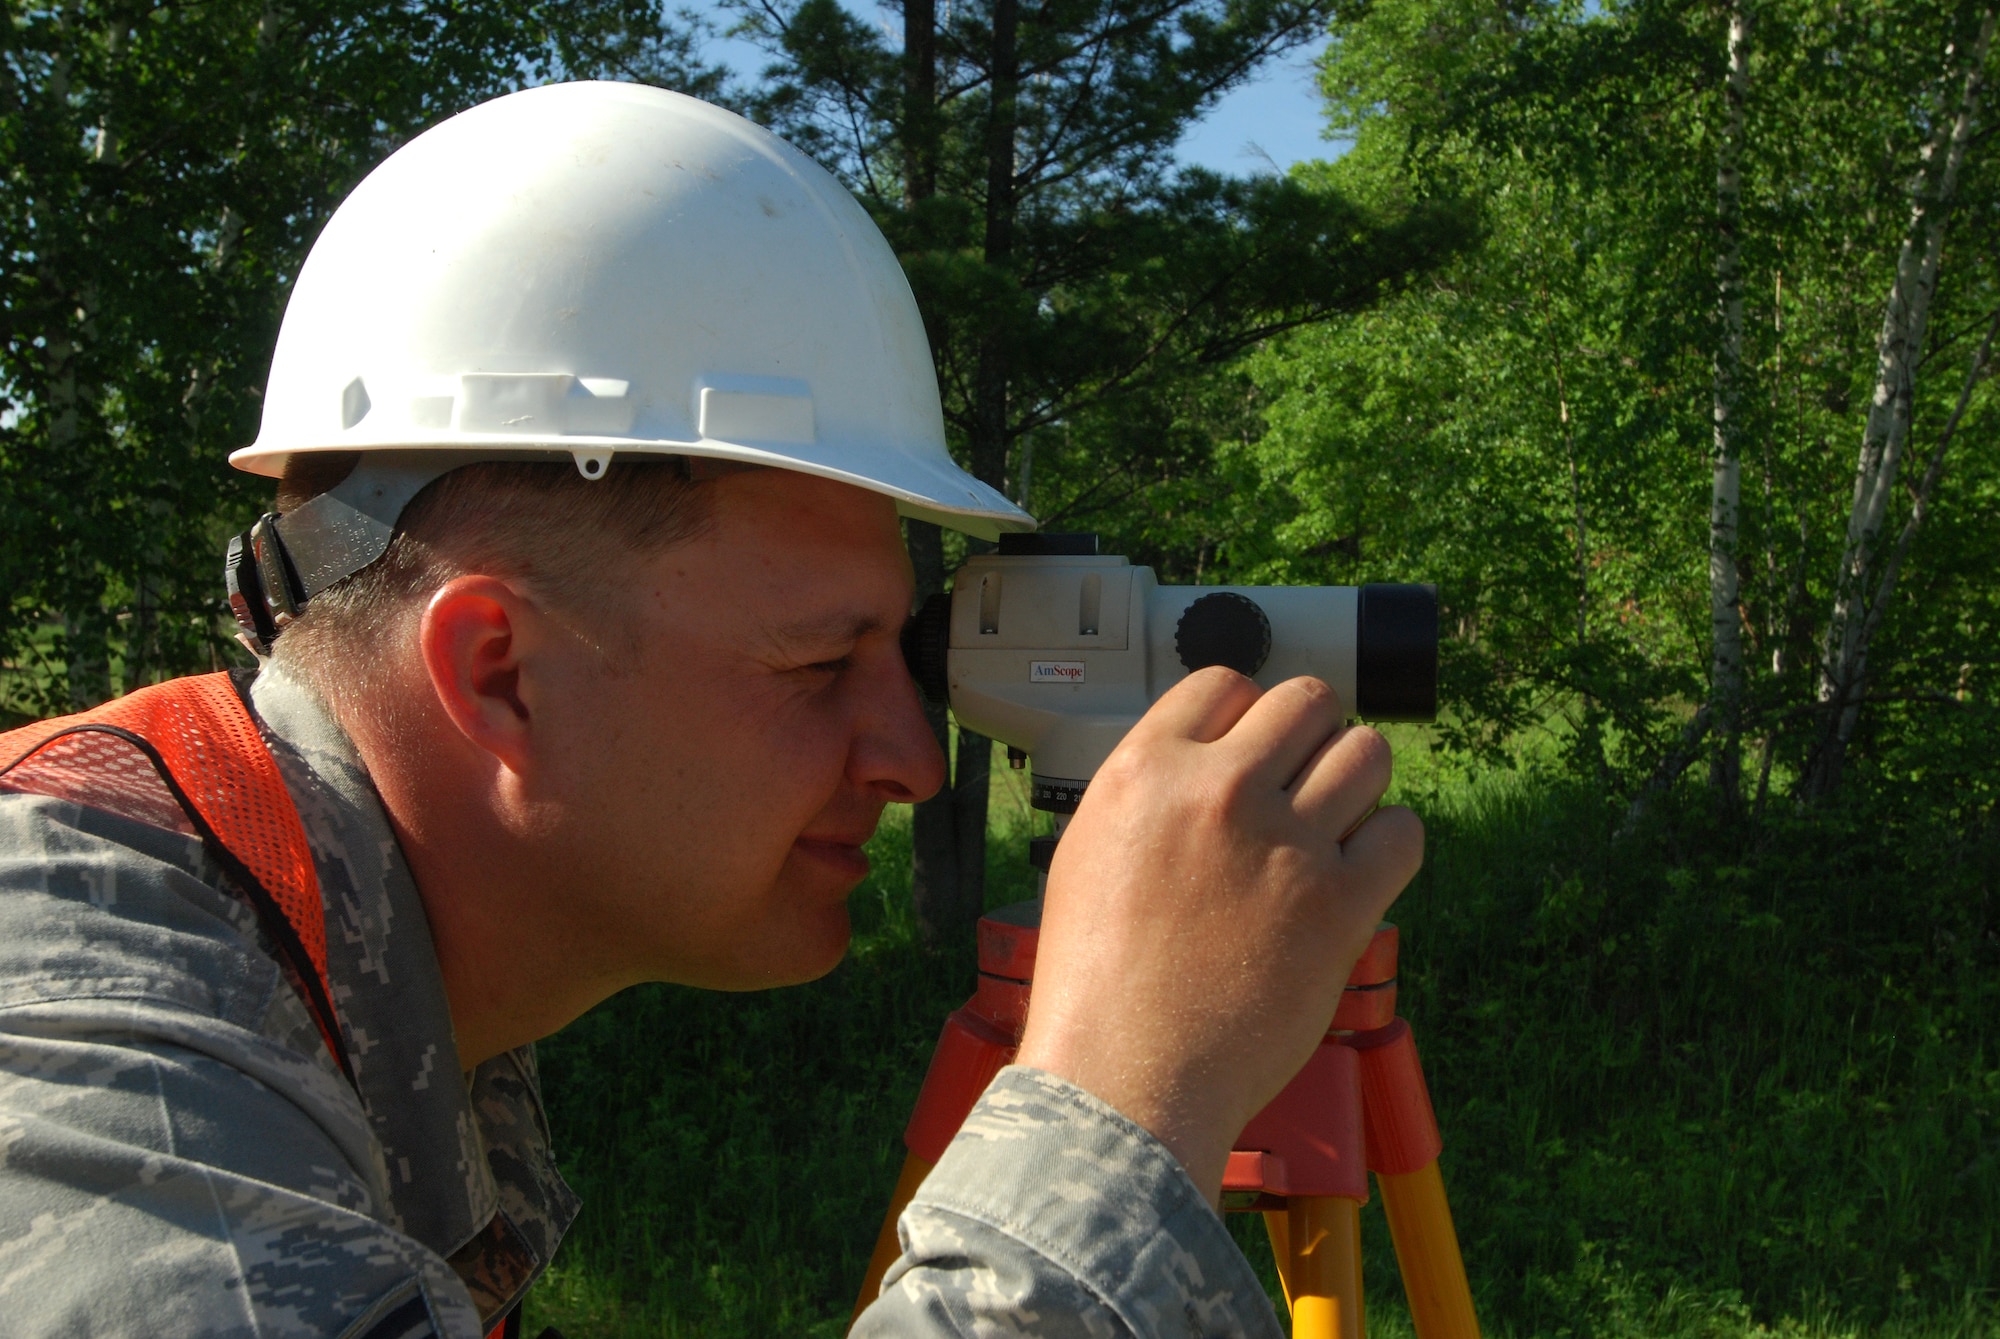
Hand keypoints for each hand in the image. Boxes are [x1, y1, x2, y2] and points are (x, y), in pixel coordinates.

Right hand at [1012, 668, 1424, 1205]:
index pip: (1224, 682)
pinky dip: (1389, 844)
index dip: (1245, 713)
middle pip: (1306, 701)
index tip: (1252, 747)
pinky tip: (1359, 871)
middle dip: (1310, 735)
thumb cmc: (1098, 983)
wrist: (1128, 1075)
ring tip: (1336, 821)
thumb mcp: (1091, 852)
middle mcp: (1219, 792)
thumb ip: (1153, 793)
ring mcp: (1286, 845)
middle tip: (1302, 780)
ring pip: (1366, 752)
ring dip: (1357, 779)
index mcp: (1148, 772)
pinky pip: (1402, 832)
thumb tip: (1209, 762)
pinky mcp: (1341, 905)